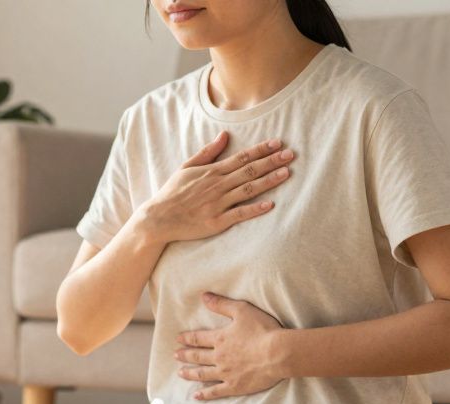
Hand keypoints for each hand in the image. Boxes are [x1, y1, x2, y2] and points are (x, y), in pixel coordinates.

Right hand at [135, 131, 294, 245]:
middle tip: (291, 155)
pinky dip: (255, 209)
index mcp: (212, 171)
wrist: (158, 218)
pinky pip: (239, 214)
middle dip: (272, 161)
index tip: (278, 143)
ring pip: (248, 189)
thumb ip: (208, 152)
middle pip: (250, 170)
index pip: (242, 157)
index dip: (261, 149)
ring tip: (287, 173)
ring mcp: (218, 204)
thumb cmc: (172, 193)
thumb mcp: (187, 167)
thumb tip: (224, 136)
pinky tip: (270, 204)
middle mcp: (217, 185)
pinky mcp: (216, 222)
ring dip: (269, 181)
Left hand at [175, 292, 287, 398]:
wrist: (278, 353)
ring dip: (190, 373)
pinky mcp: (234, 386)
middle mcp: (219, 357)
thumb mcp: (242, 310)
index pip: (198, 338)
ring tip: (181, 373)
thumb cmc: (263, 330)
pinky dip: (205, 395)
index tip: (178, 339)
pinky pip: (215, 392)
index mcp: (220, 339)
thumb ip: (221, 304)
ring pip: (202, 374)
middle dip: (185, 355)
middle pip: (197, 356)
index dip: (187, 338)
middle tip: (176, 355)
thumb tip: (204, 296)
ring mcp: (225, 373)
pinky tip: (196, 396)